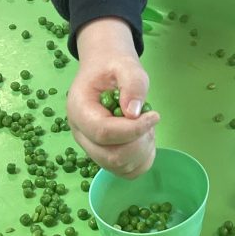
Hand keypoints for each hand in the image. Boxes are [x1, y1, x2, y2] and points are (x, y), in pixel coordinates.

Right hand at [68, 17, 159, 177]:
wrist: (104, 69)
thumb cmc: (113, 66)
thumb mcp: (126, 64)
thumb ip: (132, 84)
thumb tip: (134, 113)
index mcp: (79, 109)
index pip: (103, 132)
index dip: (133, 129)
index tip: (155, 116)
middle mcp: (80, 134)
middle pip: (110, 156)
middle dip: (139, 142)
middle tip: (151, 119)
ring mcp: (90, 147)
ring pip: (119, 166)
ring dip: (142, 150)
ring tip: (146, 126)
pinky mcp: (103, 155)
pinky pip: (125, 171)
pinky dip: (141, 159)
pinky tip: (144, 138)